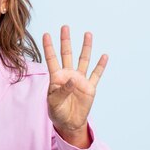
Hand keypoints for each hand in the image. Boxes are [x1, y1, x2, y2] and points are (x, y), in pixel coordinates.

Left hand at [42, 26, 107, 147]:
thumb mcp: (54, 102)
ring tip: (87, 34)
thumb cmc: (57, 112)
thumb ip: (62, 91)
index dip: (48, 47)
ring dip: (85, 47)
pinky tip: (104, 56)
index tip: (46, 34)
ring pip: (83, 60)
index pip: (52, 59)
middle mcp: (68, 75)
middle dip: (66, 41)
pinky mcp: (90, 87)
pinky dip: (101, 65)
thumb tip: (72, 80)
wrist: (69, 122)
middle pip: (67, 54)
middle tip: (65, 27)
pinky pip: (96, 74)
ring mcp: (80, 80)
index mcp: (56, 77)